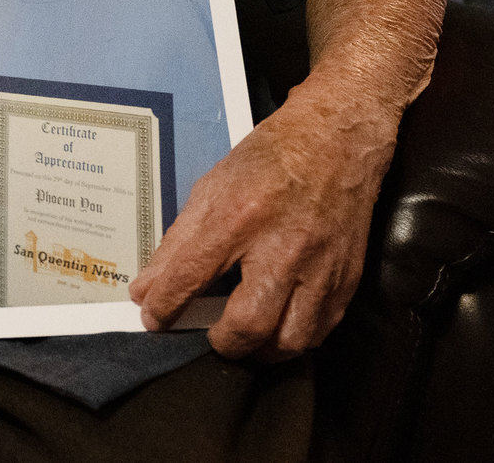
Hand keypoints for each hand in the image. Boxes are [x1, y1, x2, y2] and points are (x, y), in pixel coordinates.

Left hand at [127, 74, 394, 358]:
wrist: (336, 143)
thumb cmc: (268, 161)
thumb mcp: (211, 188)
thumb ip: (178, 243)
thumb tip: (145, 289)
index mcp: (239, 216)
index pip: (192, 274)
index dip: (166, 305)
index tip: (153, 319)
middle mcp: (282, 246)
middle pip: (249, 322)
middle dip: (223, 341)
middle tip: (210, 334)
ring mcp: (320, 267)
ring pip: (290, 340)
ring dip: (261, 350)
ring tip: (243, 338)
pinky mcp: (347, 279)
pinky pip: (321, 331)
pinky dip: (294, 339)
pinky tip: (278, 327)